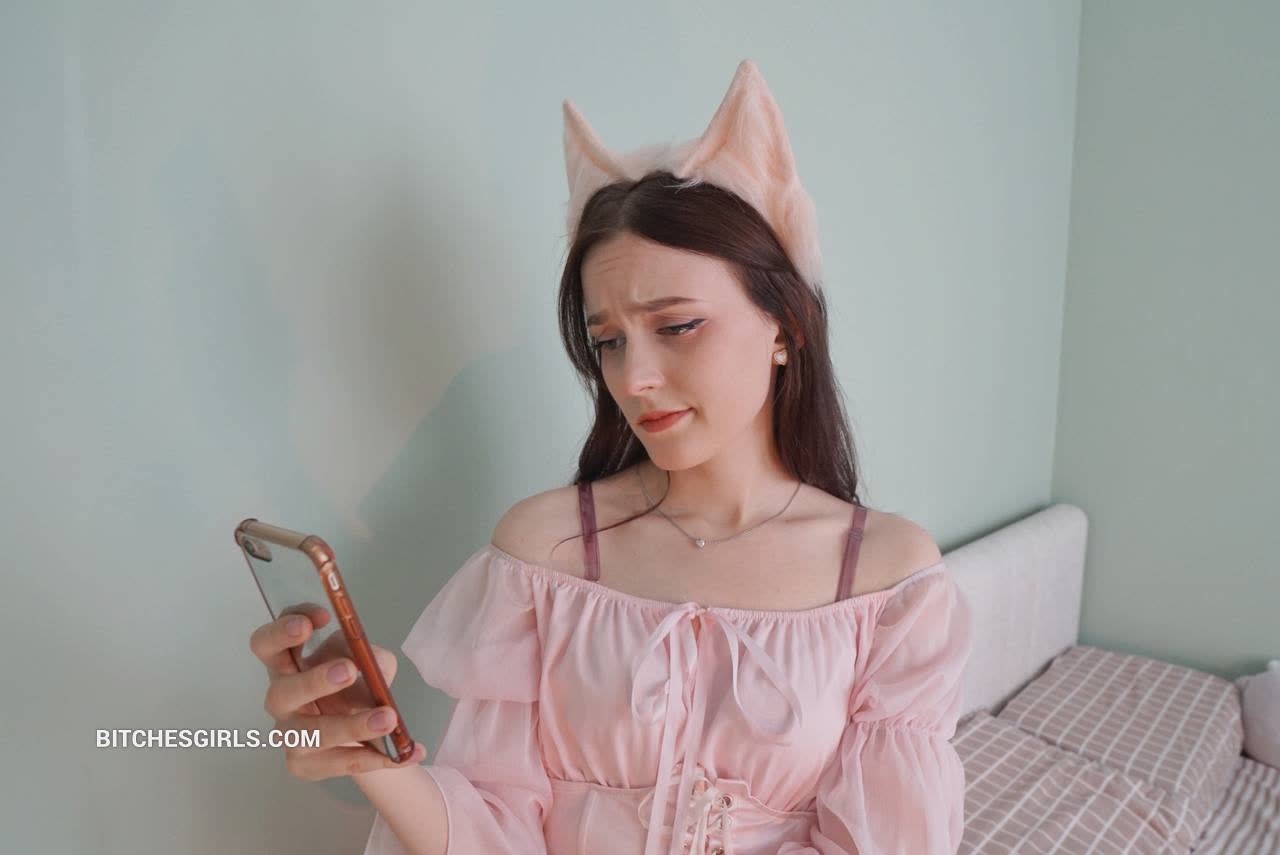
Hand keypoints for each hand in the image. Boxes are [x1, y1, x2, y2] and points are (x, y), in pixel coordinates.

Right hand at [249, 605, 425, 780]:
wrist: (362, 732)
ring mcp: (289, 734)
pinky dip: (373, 757)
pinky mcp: (303, 764)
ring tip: (387, 717)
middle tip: (348, 669)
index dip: (285, 628)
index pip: (267, 643)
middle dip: (314, 681)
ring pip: (311, 734)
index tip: (322, 618)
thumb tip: (369, 667)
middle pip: (282, 692)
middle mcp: (281, 699)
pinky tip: (402, 754)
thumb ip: (368, 656)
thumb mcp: (367, 661)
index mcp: (287, 664)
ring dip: (350, 725)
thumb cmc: (354, 684)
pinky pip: (338, 762)